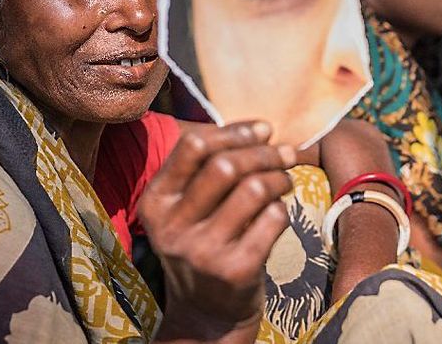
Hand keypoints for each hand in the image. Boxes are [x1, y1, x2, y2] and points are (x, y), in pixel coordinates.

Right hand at [138, 120, 296, 342]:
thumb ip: (211, 167)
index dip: (235, 131)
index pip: (194, 146)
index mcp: (155, 202)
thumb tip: (262, 129)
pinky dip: (283, 209)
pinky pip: (272, 219)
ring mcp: (202, 252)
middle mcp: (172, 227)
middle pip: (226, 165)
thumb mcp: (188, 208)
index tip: (264, 130)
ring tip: (285, 182)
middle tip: (286, 154)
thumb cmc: (205, 242)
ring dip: (279, 179)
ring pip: (252, 190)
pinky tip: (279, 214)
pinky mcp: (234, 271)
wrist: (207, 313)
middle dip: (264, 153)